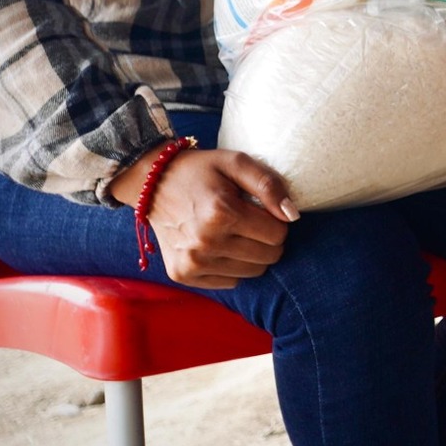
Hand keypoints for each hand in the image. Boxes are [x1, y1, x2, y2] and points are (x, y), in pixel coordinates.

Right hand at [110, 148, 295, 288]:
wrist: (153, 183)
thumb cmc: (201, 170)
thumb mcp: (237, 162)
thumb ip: (269, 185)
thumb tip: (292, 216)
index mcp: (221, 213)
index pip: (278, 234)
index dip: (276, 220)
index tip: (261, 210)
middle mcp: (205, 243)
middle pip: (268, 257)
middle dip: (267, 239)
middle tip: (249, 221)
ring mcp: (191, 263)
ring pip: (252, 273)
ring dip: (250, 254)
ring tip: (232, 232)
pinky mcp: (182, 275)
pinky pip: (230, 282)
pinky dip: (230, 267)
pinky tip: (217, 245)